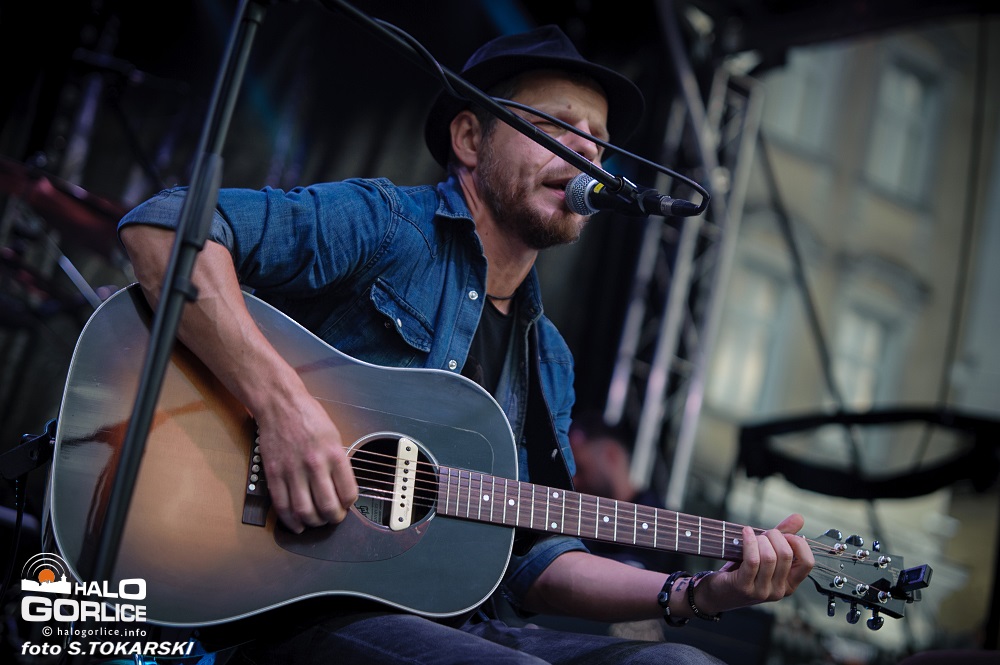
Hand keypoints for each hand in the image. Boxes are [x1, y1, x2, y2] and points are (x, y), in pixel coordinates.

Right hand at [255, 389, 358, 533]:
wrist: (280, 404)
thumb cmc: (308, 416)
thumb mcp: (334, 435)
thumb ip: (339, 462)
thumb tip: (343, 488)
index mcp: (334, 454)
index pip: (349, 493)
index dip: (349, 505)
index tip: (346, 505)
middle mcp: (315, 464)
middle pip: (328, 507)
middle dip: (334, 518)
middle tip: (333, 517)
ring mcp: (292, 471)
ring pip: (305, 511)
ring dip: (313, 523)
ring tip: (316, 521)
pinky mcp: (274, 474)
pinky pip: (282, 505)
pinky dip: (290, 520)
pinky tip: (297, 524)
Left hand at [706, 513, 814, 610]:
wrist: (717, 592)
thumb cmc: (743, 571)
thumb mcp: (766, 554)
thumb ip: (783, 537)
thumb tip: (799, 517)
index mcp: (790, 584)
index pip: (808, 562)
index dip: (798, 543)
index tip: (785, 535)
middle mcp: (779, 591)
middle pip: (786, 555)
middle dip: (774, 536)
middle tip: (763, 533)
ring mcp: (762, 591)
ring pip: (769, 557)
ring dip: (760, 539)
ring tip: (752, 535)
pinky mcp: (744, 587)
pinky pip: (753, 560)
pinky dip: (750, 542)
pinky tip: (746, 533)